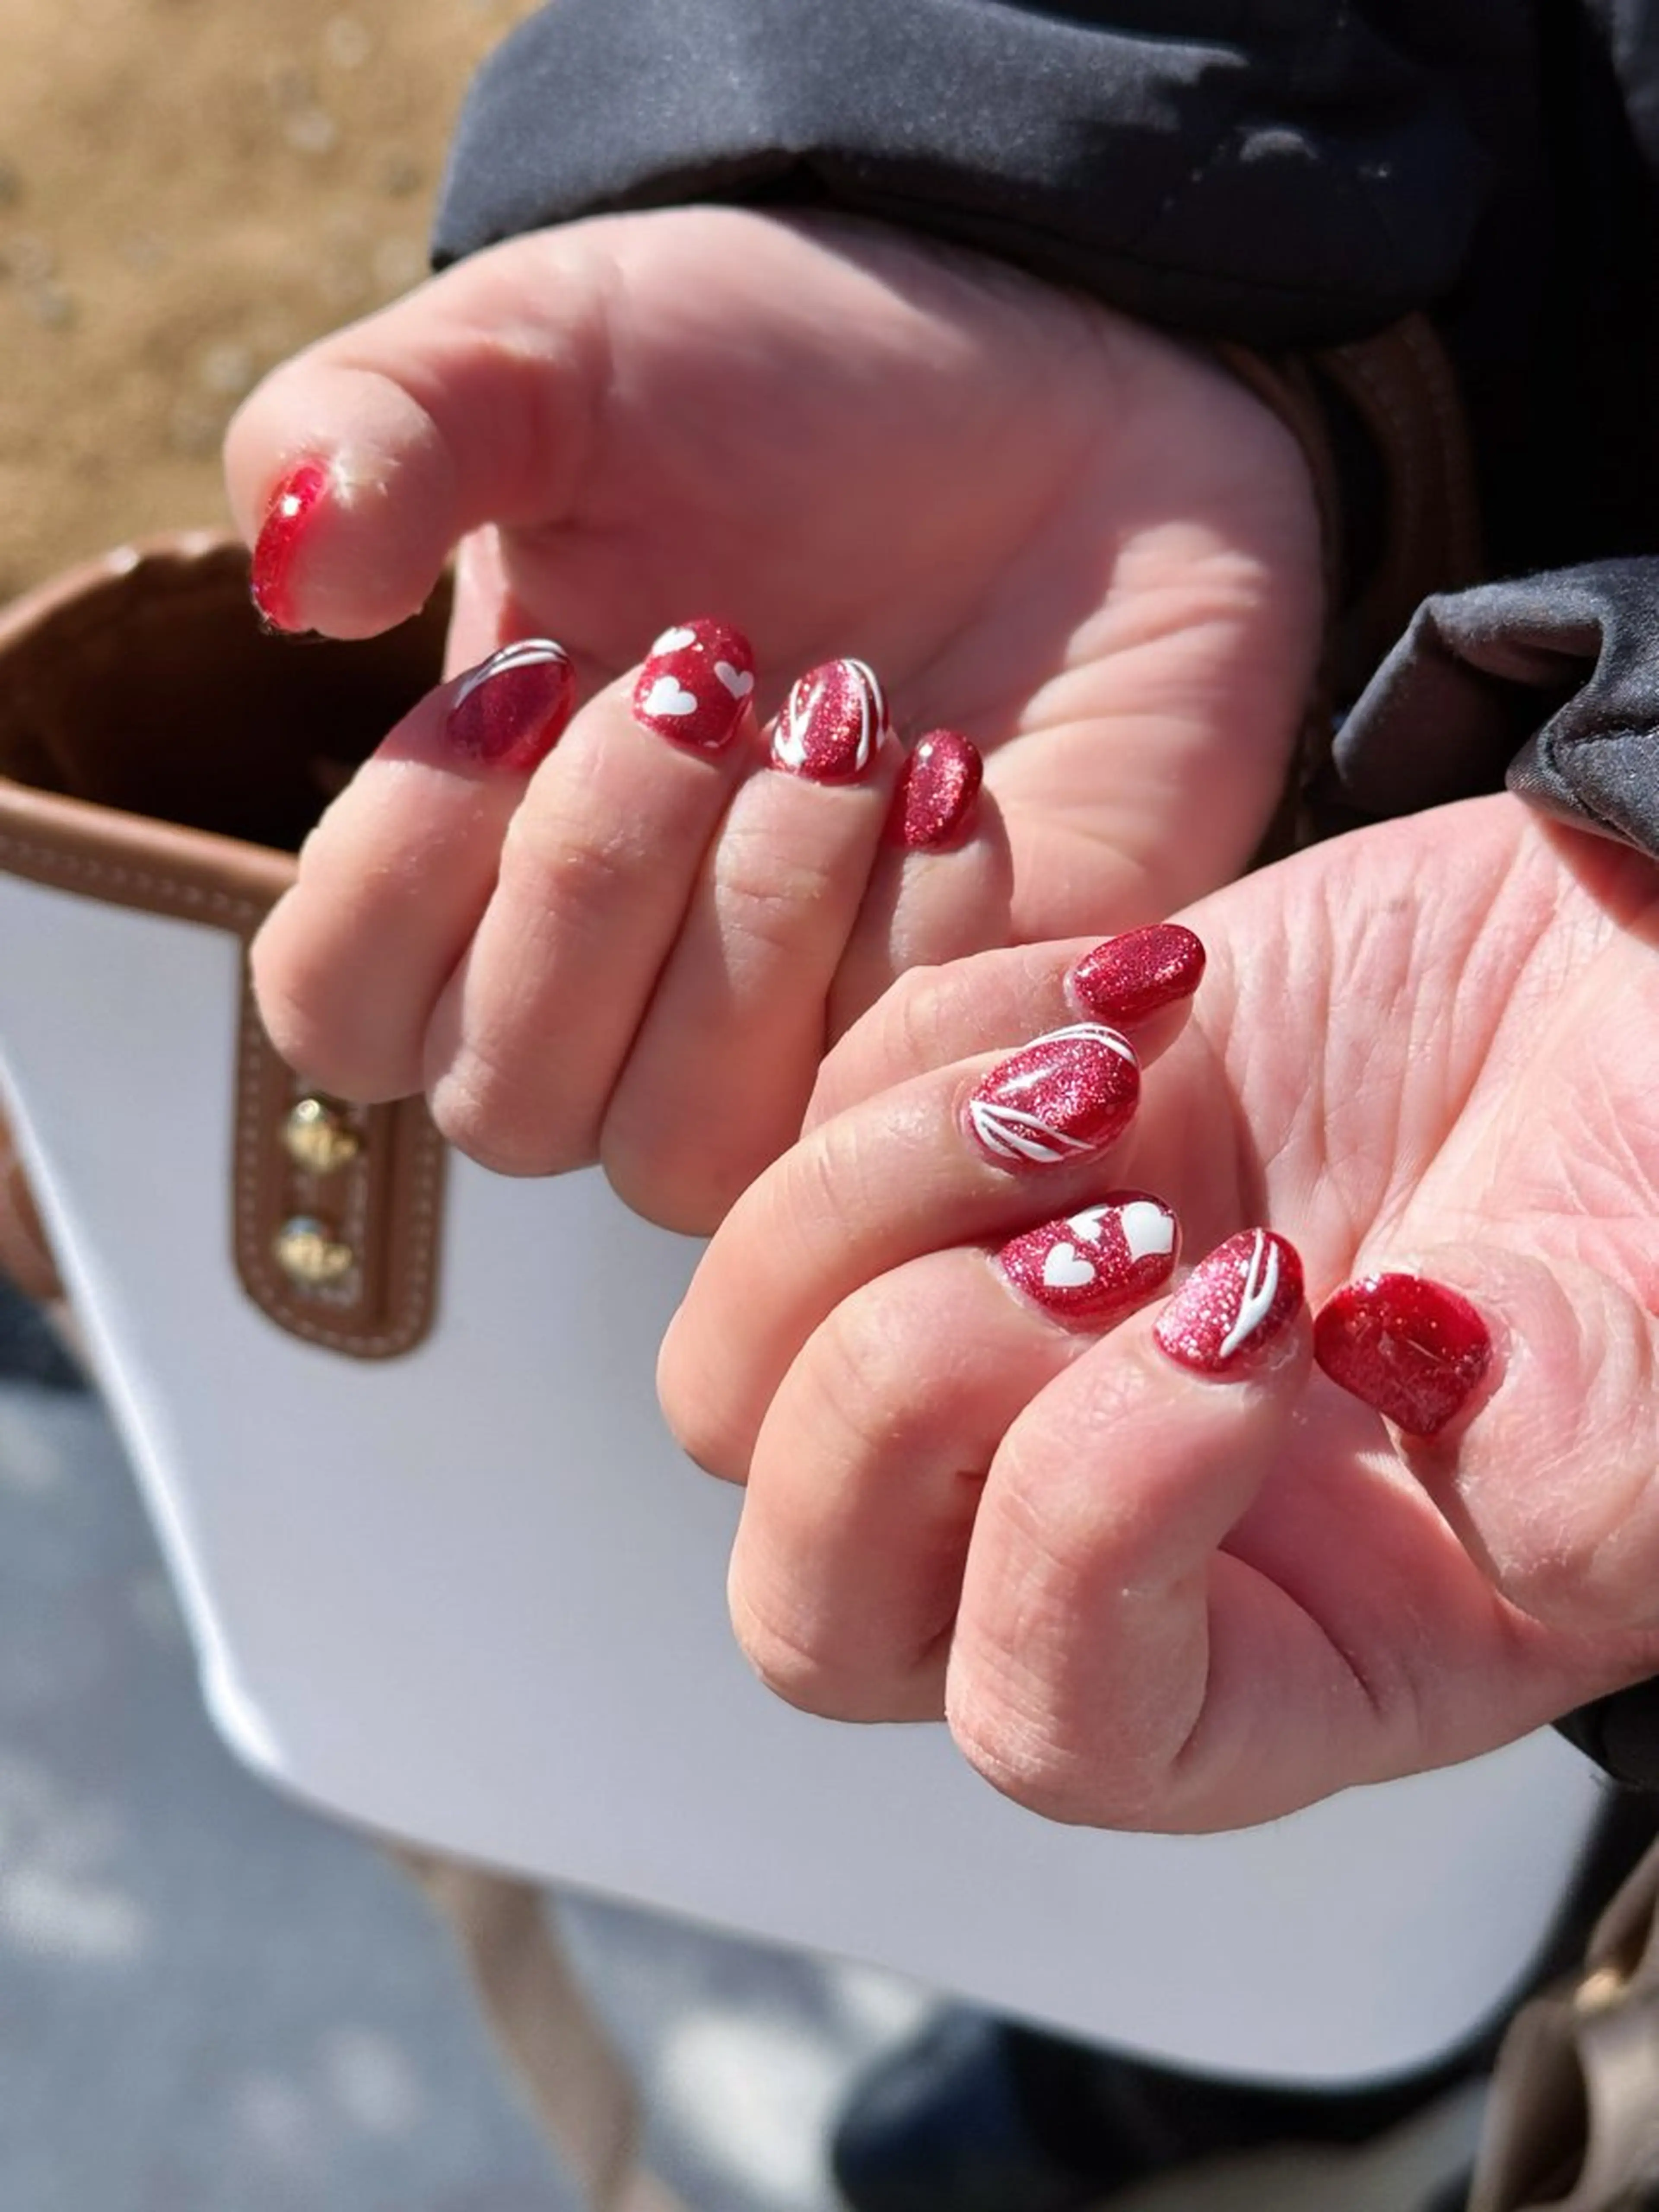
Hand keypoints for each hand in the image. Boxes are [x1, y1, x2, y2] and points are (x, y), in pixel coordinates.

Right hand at [230, 206, 1319, 1227]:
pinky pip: (888, 1099)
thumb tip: (295, 579)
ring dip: (756, 917)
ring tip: (853, 715)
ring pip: (684, 1147)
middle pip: (507, 1108)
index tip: (532, 672)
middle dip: (594, 876)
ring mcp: (786, 1048)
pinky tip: (956, 776)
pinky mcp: (958, 1052)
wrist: (1049, 396)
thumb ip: (381, 433)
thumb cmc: (782, 388)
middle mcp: (614, 996)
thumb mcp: (552, 350)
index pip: (338, 1015)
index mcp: (475, 863)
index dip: (402, 870)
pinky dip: (921, 929)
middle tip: (715, 669)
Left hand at [660, 798, 1658, 1829]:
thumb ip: (1587, 1448)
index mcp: (1290, 1654)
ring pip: (740, 1370)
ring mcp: (1014, 1345)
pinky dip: (930, 1040)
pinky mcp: (973, 1167)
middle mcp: (1108, 1530)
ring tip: (1107, 1082)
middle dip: (910, 1384)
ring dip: (877, 1193)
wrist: (1633, 974)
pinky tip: (1145, 989)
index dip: (1090, 1532)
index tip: (1258, 1318)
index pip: (1050, 1724)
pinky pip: (795, 1132)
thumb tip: (1397, 1370)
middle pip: (815, 1593)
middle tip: (1124, 1222)